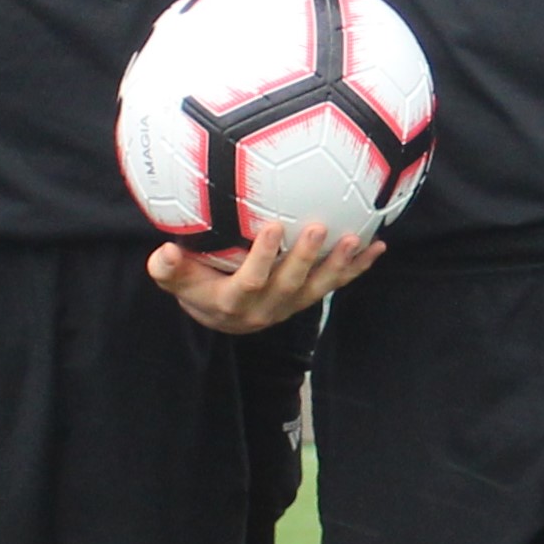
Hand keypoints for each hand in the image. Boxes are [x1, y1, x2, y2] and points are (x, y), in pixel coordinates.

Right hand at [147, 219, 380, 334]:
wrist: (221, 316)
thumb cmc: (196, 286)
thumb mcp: (176, 280)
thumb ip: (168, 268)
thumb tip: (165, 251)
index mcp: (234, 302)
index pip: (251, 281)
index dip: (263, 258)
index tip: (272, 228)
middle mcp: (266, 308)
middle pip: (290, 285)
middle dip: (306, 257)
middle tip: (319, 227)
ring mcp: (290, 305)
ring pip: (318, 288)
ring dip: (339, 265)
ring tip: (355, 240)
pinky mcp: (307, 298)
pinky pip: (334, 284)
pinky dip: (356, 267)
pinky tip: (377, 246)